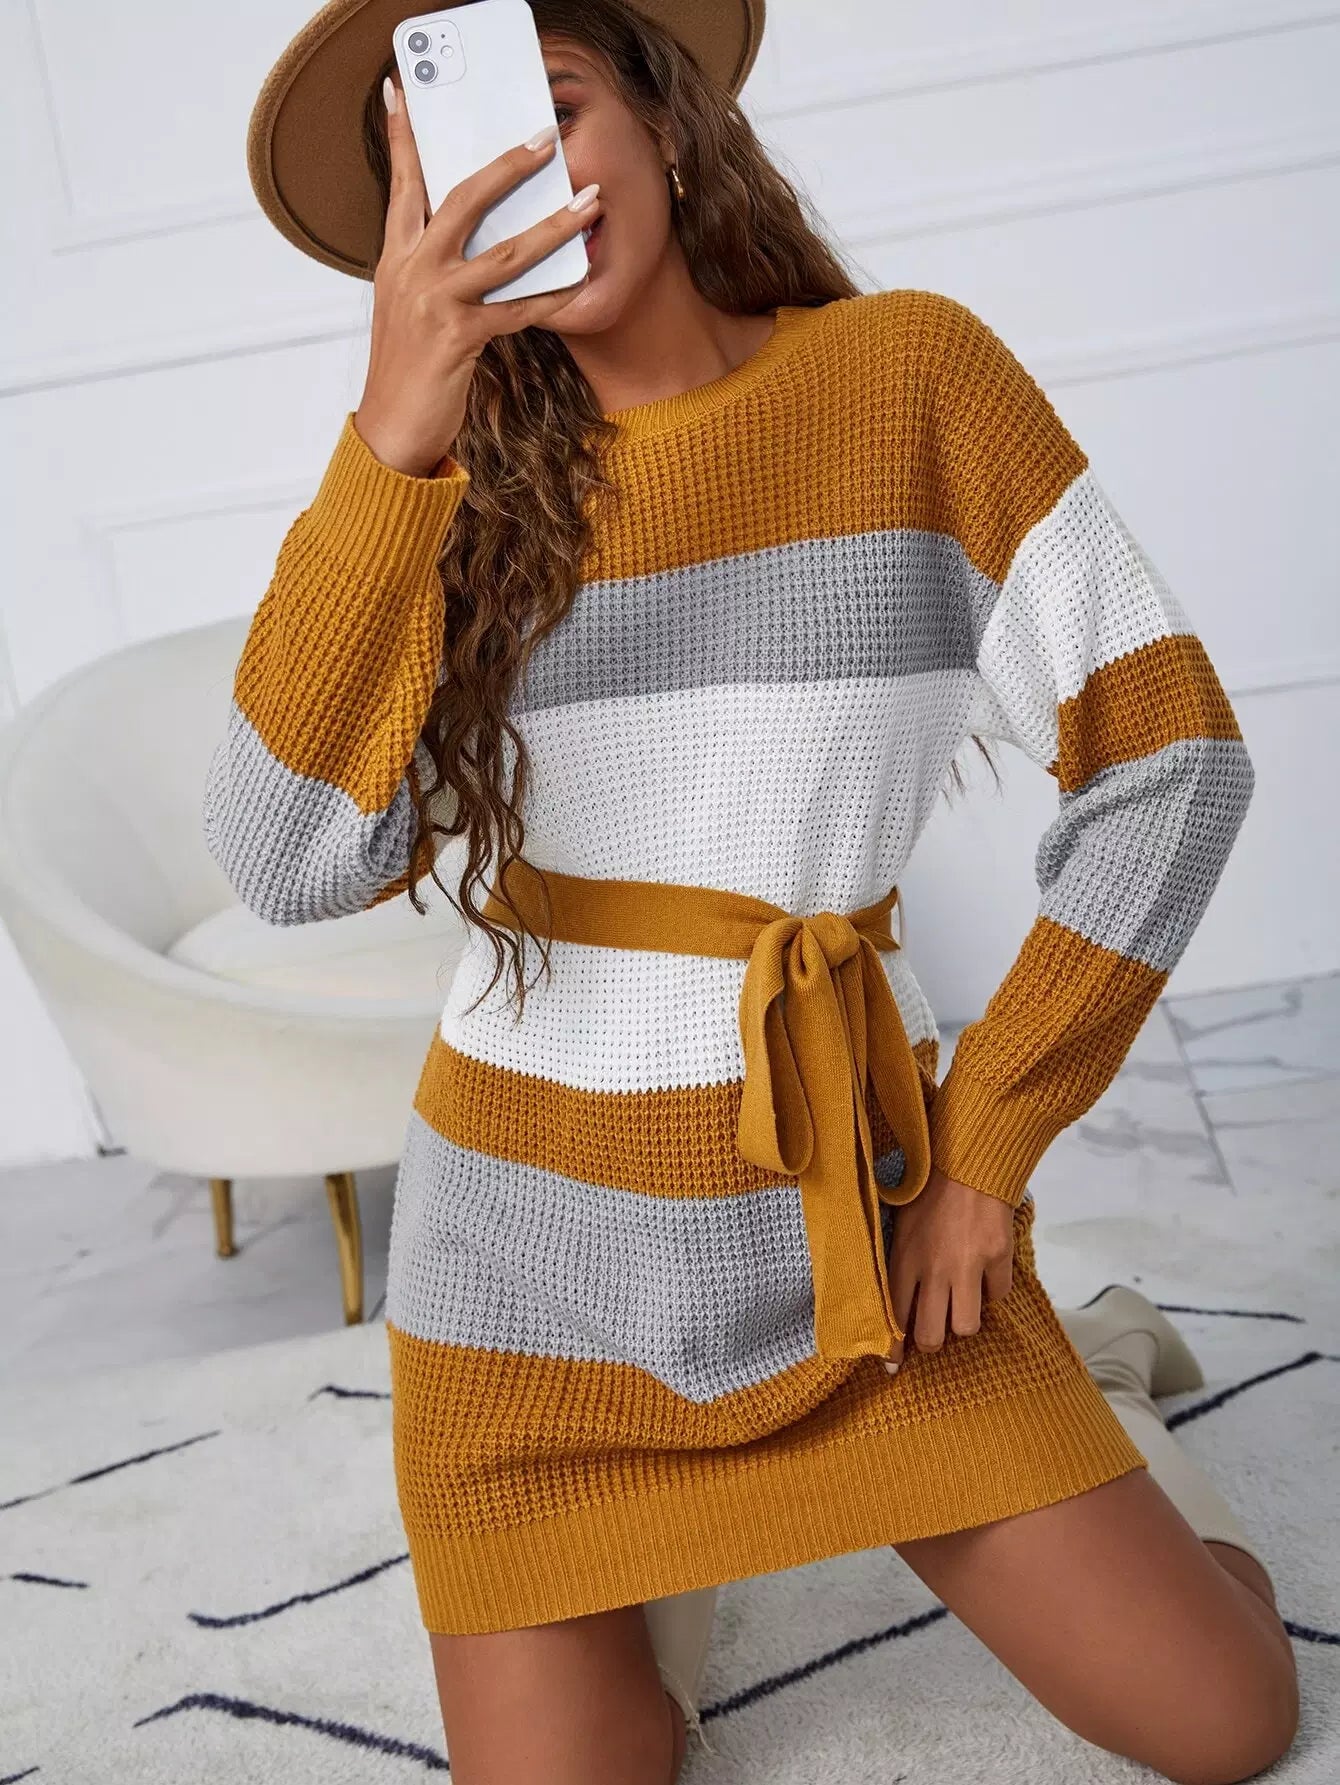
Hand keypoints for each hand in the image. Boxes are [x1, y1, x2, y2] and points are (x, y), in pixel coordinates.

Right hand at [353, 78, 602, 477]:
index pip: (402, 185)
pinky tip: (581, 282)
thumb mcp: (407, 309)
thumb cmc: (407, 371)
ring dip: (554, 225)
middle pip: (462, 199)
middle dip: (507, 165)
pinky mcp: (458, 338)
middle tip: (542, 137)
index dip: (403, 138)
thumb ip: (431, 269)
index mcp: (395, 259)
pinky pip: (519, 309)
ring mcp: (434, 303)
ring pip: (505, 252)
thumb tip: (472, 241)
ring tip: (589, 204)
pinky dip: (553, 295)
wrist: (391, 430)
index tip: (401, 91)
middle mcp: (411, 271)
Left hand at [882, 1165, 1015, 1372]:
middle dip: (932, 1343)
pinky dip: (993, 1291)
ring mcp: (968, 1267)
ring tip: (962, 1303)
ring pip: (967, 1327)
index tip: (895, 1363)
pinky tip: (986, 1275)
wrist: (969, 1161)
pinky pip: (998, 1296)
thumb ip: (897, 1262)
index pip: (894, 1319)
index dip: (895, 1349)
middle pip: (931, 1337)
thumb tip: (894, 1302)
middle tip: (934, 1334)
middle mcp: (934, 1270)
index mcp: (903, 1260)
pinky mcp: (998, 1258)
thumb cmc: (928, 1191)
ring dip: (965, 1320)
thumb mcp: (899, 1224)